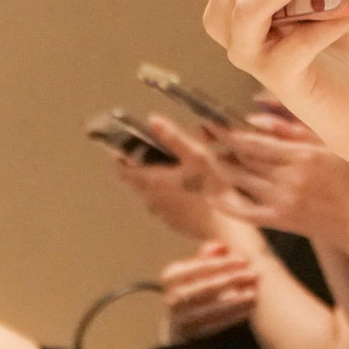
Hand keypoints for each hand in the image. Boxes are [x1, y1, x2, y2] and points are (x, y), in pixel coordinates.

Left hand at [113, 117, 222, 239]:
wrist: (227, 228)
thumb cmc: (213, 192)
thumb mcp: (197, 156)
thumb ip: (173, 137)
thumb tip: (154, 120)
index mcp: (151, 181)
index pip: (120, 168)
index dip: (120, 155)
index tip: (126, 145)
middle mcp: (151, 199)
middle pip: (134, 180)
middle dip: (140, 164)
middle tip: (157, 151)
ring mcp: (162, 212)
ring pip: (149, 192)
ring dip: (155, 179)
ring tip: (176, 168)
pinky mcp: (174, 221)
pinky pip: (163, 203)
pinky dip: (168, 193)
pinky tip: (188, 187)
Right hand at [159, 240, 257, 341]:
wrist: (181, 322)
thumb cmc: (196, 287)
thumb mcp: (197, 269)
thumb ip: (209, 256)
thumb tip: (221, 246)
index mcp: (170, 277)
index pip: (198, 267)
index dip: (222, 263)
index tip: (244, 260)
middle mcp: (171, 298)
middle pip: (205, 287)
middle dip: (231, 280)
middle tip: (253, 274)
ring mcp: (179, 319)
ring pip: (210, 308)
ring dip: (235, 301)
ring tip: (253, 293)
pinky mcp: (190, 335)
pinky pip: (214, 325)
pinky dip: (232, 317)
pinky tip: (248, 309)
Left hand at [203, 110, 348, 244]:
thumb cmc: (342, 175)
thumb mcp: (325, 143)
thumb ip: (289, 126)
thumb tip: (252, 115)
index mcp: (303, 156)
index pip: (254, 143)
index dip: (228, 133)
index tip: (211, 123)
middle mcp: (291, 180)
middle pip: (243, 160)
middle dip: (221, 145)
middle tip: (206, 133)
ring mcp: (283, 202)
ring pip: (240, 181)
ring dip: (221, 167)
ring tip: (213, 154)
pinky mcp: (279, 221)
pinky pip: (243, 211)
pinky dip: (224, 202)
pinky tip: (211, 193)